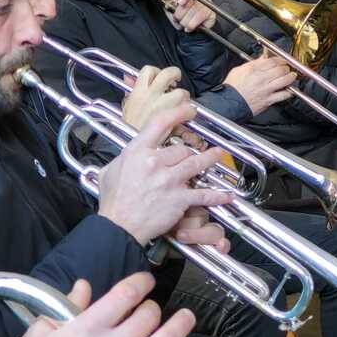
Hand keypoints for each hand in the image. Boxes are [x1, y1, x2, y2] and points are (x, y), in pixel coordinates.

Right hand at [17, 273, 195, 336]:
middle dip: (150, 307)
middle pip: (149, 314)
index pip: (128, 292)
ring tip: (186, 317)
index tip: (145, 281)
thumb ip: (66, 305)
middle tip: (146, 310)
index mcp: (92, 325)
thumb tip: (82, 286)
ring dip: (180, 325)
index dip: (141, 281)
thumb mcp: (42, 331)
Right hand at [98, 103, 232, 243]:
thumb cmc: (113, 201)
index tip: (189, 110)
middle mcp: (155, 162)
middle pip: (181, 148)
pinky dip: (217, 195)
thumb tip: (130, 154)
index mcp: (137, 152)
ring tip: (217, 154)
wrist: (119, 226)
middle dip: (188, 151)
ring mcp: (169, 180)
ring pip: (196, 163)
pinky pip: (203, 194)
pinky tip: (226, 195)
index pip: (161, 122)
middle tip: (193, 151)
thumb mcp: (110, 170)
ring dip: (210, 158)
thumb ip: (124, 158)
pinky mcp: (179, 199)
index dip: (178, 112)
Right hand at [122, 65, 189, 130]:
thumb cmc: (129, 128)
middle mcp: (151, 96)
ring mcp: (162, 106)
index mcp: (138, 92)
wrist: (131, 146)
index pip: (149, 70)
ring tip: (182, 102)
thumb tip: (128, 77)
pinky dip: (190, 112)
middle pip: (168, 74)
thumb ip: (131, 90)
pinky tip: (187, 115)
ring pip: (180, 92)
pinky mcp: (171, 119)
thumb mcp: (126, 106)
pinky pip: (187, 110)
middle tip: (176, 81)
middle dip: (175, 74)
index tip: (159, 77)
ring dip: (184, 96)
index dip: (157, 71)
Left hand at [167, 0, 215, 31]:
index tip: (180, 2)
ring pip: (192, 12)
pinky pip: (198, 19)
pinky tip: (190, 26)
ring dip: (185, 21)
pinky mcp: (211, 13)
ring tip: (185, 22)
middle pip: (188, 3)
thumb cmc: (181, 17)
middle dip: (180, 14)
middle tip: (180, 18)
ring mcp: (207, 3)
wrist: (189, 29)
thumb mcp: (170, 6)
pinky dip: (191, 25)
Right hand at [223, 54, 295, 114]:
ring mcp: (266, 90)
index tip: (282, 60)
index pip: (273, 61)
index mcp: (254, 69)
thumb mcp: (239, 70)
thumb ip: (252, 63)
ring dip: (291, 77)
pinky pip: (283, 95)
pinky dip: (289, 92)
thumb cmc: (232, 88)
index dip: (280, 59)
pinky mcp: (268, 100)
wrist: (228, 103)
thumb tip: (263, 58)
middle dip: (286, 67)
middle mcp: (261, 78)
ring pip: (284, 80)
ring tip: (292, 76)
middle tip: (287, 68)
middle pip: (281, 69)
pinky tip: (290, 90)